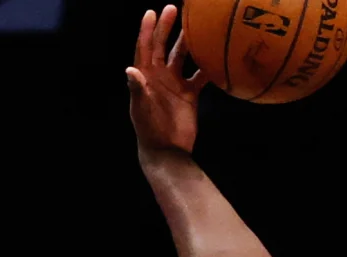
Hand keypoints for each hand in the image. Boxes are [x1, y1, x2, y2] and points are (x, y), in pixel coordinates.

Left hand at [127, 5, 208, 154]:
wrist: (167, 151)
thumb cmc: (150, 131)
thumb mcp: (142, 110)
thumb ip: (137, 89)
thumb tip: (130, 70)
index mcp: (145, 77)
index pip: (145, 48)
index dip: (147, 30)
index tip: (152, 12)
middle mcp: (159, 77)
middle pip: (163, 46)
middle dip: (167, 27)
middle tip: (175, 8)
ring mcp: (175, 84)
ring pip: (182, 57)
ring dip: (187, 42)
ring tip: (197, 24)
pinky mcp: (189, 94)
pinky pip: (199, 75)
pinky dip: (207, 65)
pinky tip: (216, 54)